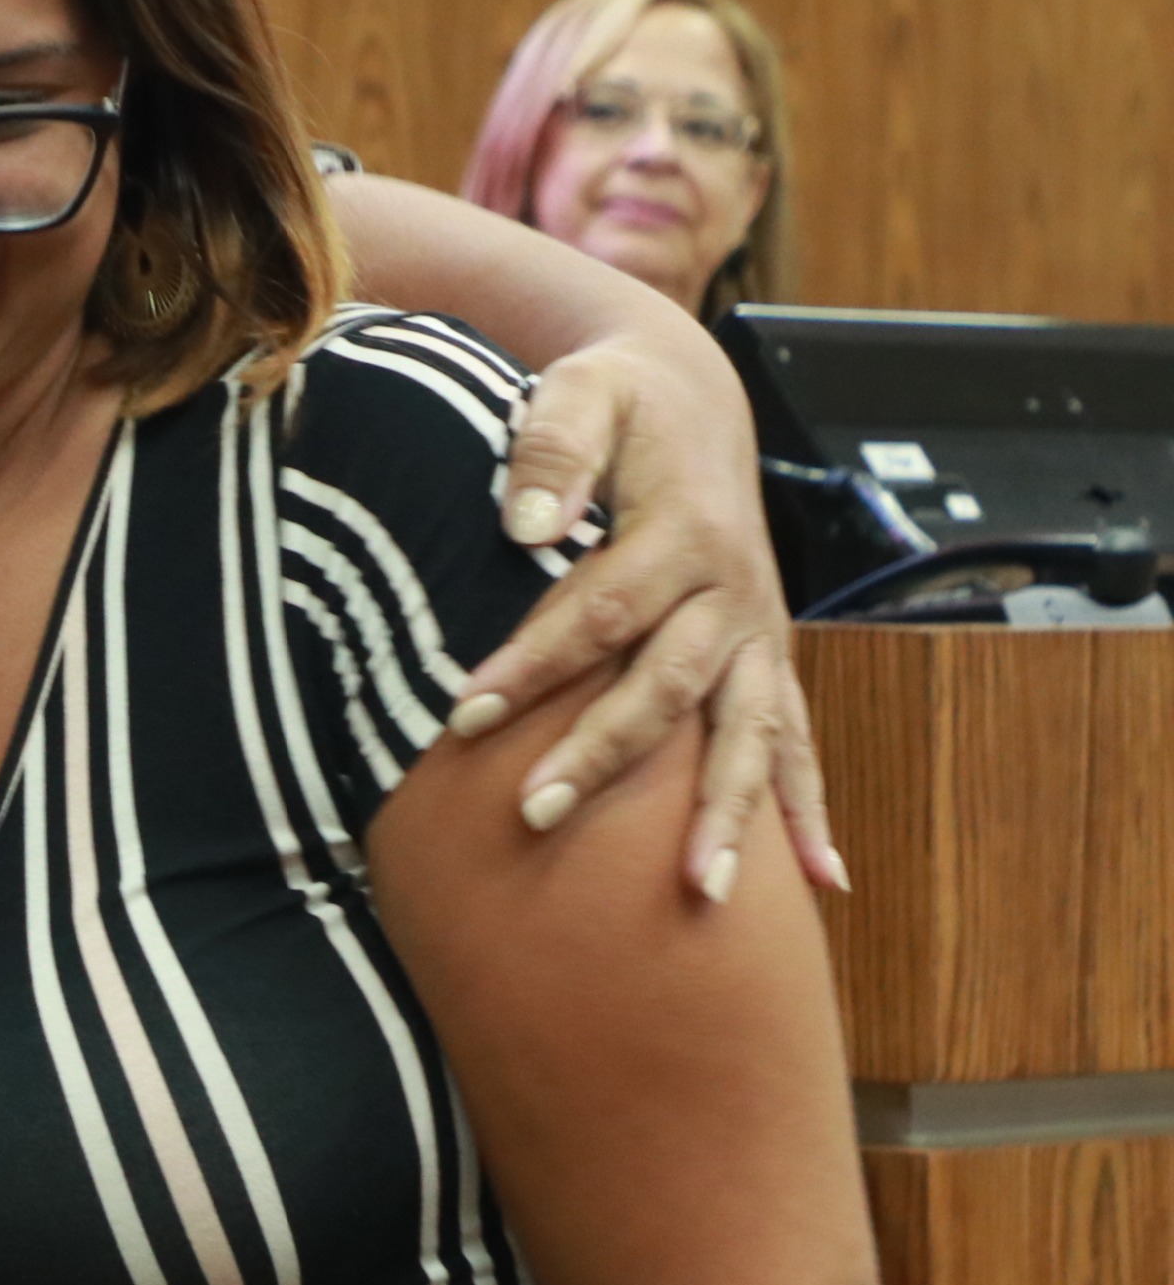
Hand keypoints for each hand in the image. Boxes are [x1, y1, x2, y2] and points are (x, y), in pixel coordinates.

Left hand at [443, 343, 847, 901]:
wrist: (692, 398)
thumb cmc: (619, 400)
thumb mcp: (582, 389)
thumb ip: (551, 445)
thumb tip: (522, 525)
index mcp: (683, 529)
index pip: (599, 609)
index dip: (532, 664)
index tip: (461, 715)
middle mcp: (734, 591)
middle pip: (667, 685)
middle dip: (603, 754)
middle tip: (535, 813)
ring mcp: (760, 631)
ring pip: (749, 732)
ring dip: (728, 814)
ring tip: (702, 894)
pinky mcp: (768, 656)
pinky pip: (797, 741)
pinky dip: (807, 810)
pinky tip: (822, 883)